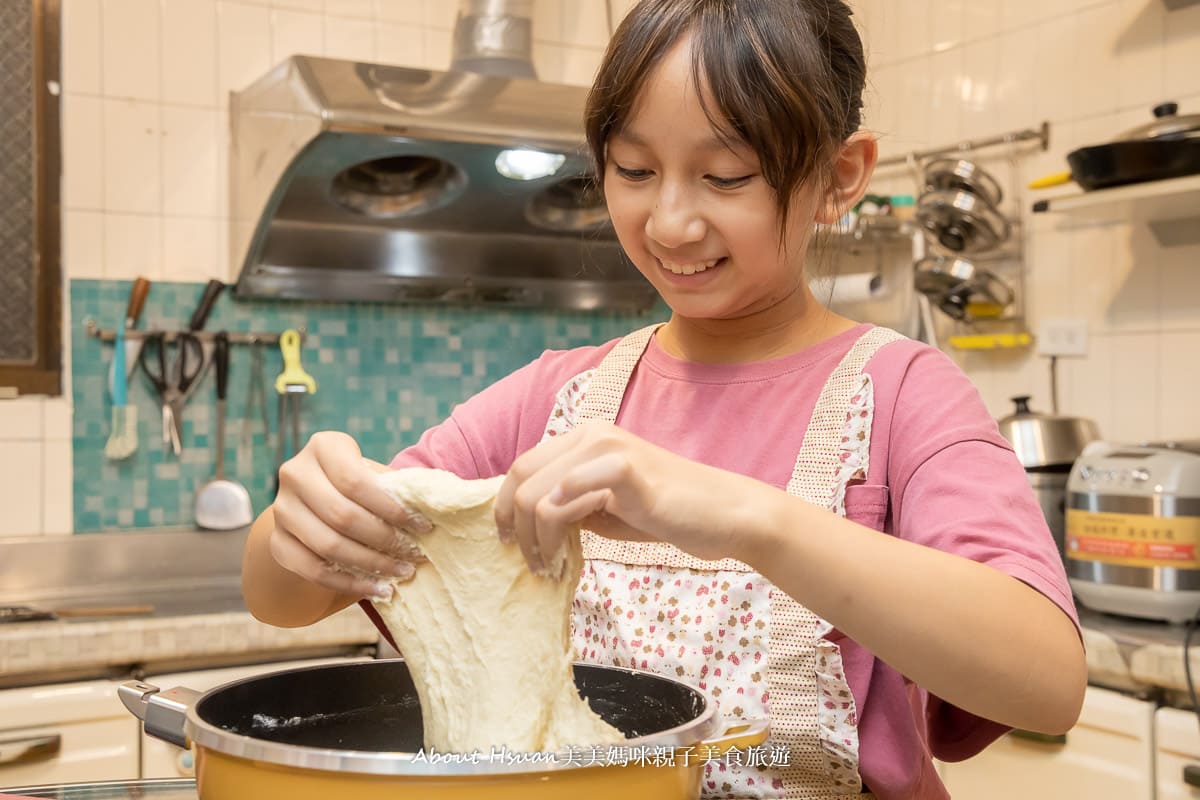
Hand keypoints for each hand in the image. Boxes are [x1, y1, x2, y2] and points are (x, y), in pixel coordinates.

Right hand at [269, 431, 430, 598]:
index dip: (392, 508)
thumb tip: (436, 505)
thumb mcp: (373, 473)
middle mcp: (295, 474)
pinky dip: (349, 583)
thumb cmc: (358, 484)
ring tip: (402, 573)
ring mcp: (281, 510)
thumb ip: (396, 486)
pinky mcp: (278, 543)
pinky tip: (377, 589)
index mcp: (322, 447)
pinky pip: (313, 570)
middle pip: (343, 516)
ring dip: (371, 565)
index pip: (356, 481)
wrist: (314, 501)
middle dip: (385, 540)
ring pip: (329, 546)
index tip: (425, 527)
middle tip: (416, 556)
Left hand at [494, 421, 761, 575]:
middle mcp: (591, 434)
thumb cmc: (667, 513)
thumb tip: (526, 526)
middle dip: (512, 525)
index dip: (504, 505)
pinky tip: (566, 554)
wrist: (723, 515)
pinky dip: (556, 529)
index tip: (507, 541)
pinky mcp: (624, 469)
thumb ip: (569, 507)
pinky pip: (566, 496)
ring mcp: (607, 448)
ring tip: (548, 567)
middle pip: (520, 477)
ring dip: (534, 539)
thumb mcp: (606, 509)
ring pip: (536, 494)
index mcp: (585, 438)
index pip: (522, 466)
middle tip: (528, 562)